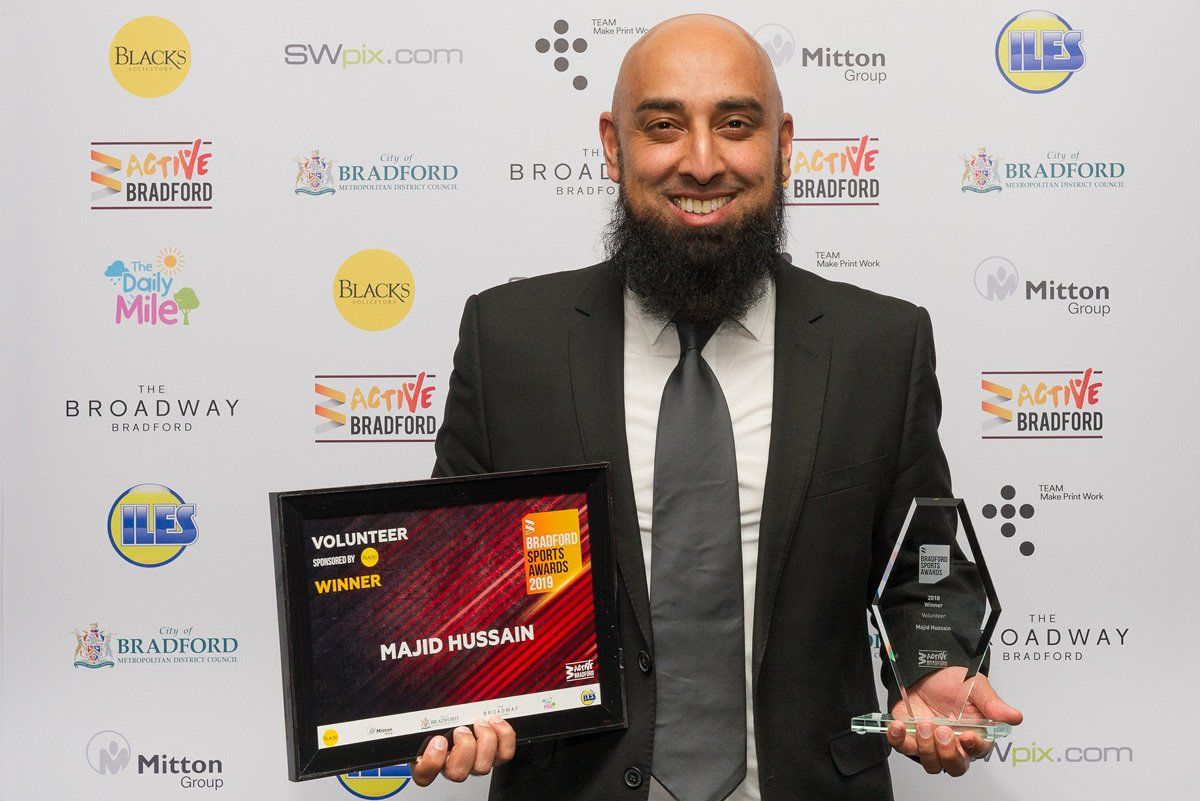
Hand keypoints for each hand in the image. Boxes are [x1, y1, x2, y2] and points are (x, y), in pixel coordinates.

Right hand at [410, 717, 515, 786]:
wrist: (464, 715)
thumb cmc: (446, 717)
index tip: (438, 740)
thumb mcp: (431, 714)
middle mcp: (452, 766)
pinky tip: (496, 722)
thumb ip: (421, 713)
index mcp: (431, 759)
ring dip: (484, 741)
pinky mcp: (494, 757)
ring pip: (482, 767)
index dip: (432, 760)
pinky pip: (504, 755)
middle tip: (462, 729)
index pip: (425, 774)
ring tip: (481, 723)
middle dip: (463, 747)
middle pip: (457, 772)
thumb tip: (419, 699)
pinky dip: (504, 737)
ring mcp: (474, 764)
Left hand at [886, 668, 1022, 776]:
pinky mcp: (909, 738)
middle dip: (948, 753)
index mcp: (974, 734)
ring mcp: (930, 744)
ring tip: (923, 724)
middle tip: (942, 731)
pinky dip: (898, 740)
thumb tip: (1015, 716)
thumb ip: (993, 703)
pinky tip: (897, 726)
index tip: (968, 736)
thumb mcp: (975, 686)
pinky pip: (903, 748)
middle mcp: (953, 744)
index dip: (974, 747)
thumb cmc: (953, 682)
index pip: (978, 751)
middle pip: (955, 766)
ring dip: (925, 747)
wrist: (926, 671)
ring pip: (931, 763)